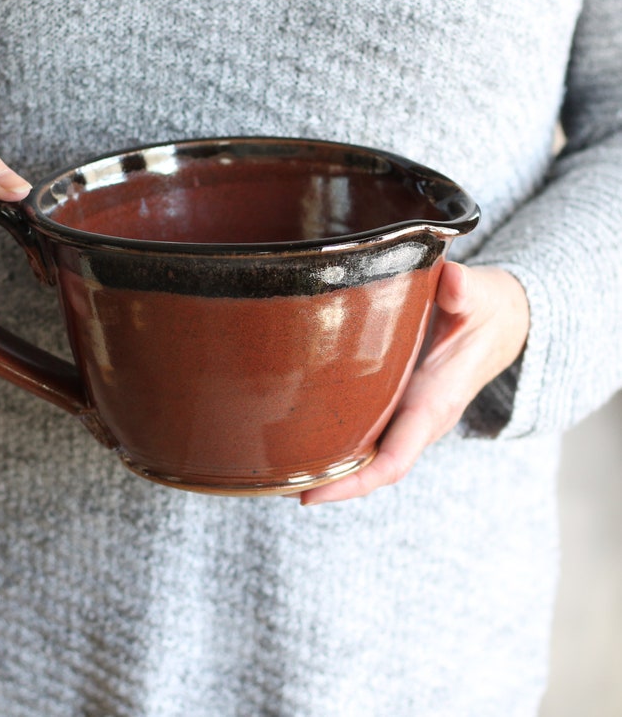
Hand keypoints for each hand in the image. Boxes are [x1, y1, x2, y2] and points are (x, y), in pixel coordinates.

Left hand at [299, 262, 529, 505]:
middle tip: (277, 485)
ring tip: (279, 471)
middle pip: (373, 468)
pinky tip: (301, 437)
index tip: (314, 495)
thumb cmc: (485, 310)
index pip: (395, 459)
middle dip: (331, 484)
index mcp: (435, 402)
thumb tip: (453, 281)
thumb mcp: (479, 295)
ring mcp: (407, 415)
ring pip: (368, 455)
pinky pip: (367, 433)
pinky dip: (337, 443)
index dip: (355, 482)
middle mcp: (419, 420)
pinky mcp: (397, 404)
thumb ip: (466, 292)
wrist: (500, 322)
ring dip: (330, 467)